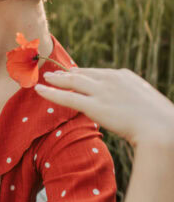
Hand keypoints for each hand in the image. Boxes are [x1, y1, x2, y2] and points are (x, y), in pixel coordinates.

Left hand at [34, 67, 173, 146]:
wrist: (163, 129)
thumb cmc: (160, 119)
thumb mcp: (145, 101)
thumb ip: (130, 97)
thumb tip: (124, 103)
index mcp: (123, 75)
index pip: (96, 72)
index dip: (81, 73)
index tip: (71, 73)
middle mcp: (109, 79)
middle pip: (81, 74)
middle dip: (66, 73)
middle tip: (54, 73)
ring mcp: (101, 92)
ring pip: (71, 82)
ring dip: (56, 79)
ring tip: (45, 78)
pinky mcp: (94, 106)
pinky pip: (67, 98)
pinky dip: (51, 93)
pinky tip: (39, 90)